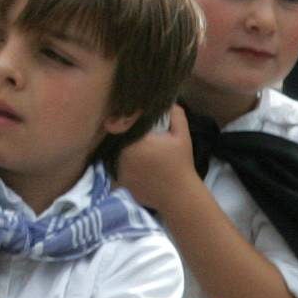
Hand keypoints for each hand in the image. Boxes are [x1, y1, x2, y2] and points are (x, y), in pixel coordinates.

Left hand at [111, 104, 202, 218]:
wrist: (179, 195)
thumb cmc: (181, 164)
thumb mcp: (182, 136)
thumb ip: (176, 115)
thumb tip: (169, 101)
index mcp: (136, 141)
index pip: (122, 125)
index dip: (125, 121)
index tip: (130, 121)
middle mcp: (123, 155)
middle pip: (117, 140)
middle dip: (123, 136)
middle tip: (135, 137)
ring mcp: (119, 171)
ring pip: (114, 154)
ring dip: (120, 151)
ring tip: (134, 150)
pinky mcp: (120, 183)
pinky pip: (116, 168)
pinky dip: (122, 165)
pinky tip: (134, 165)